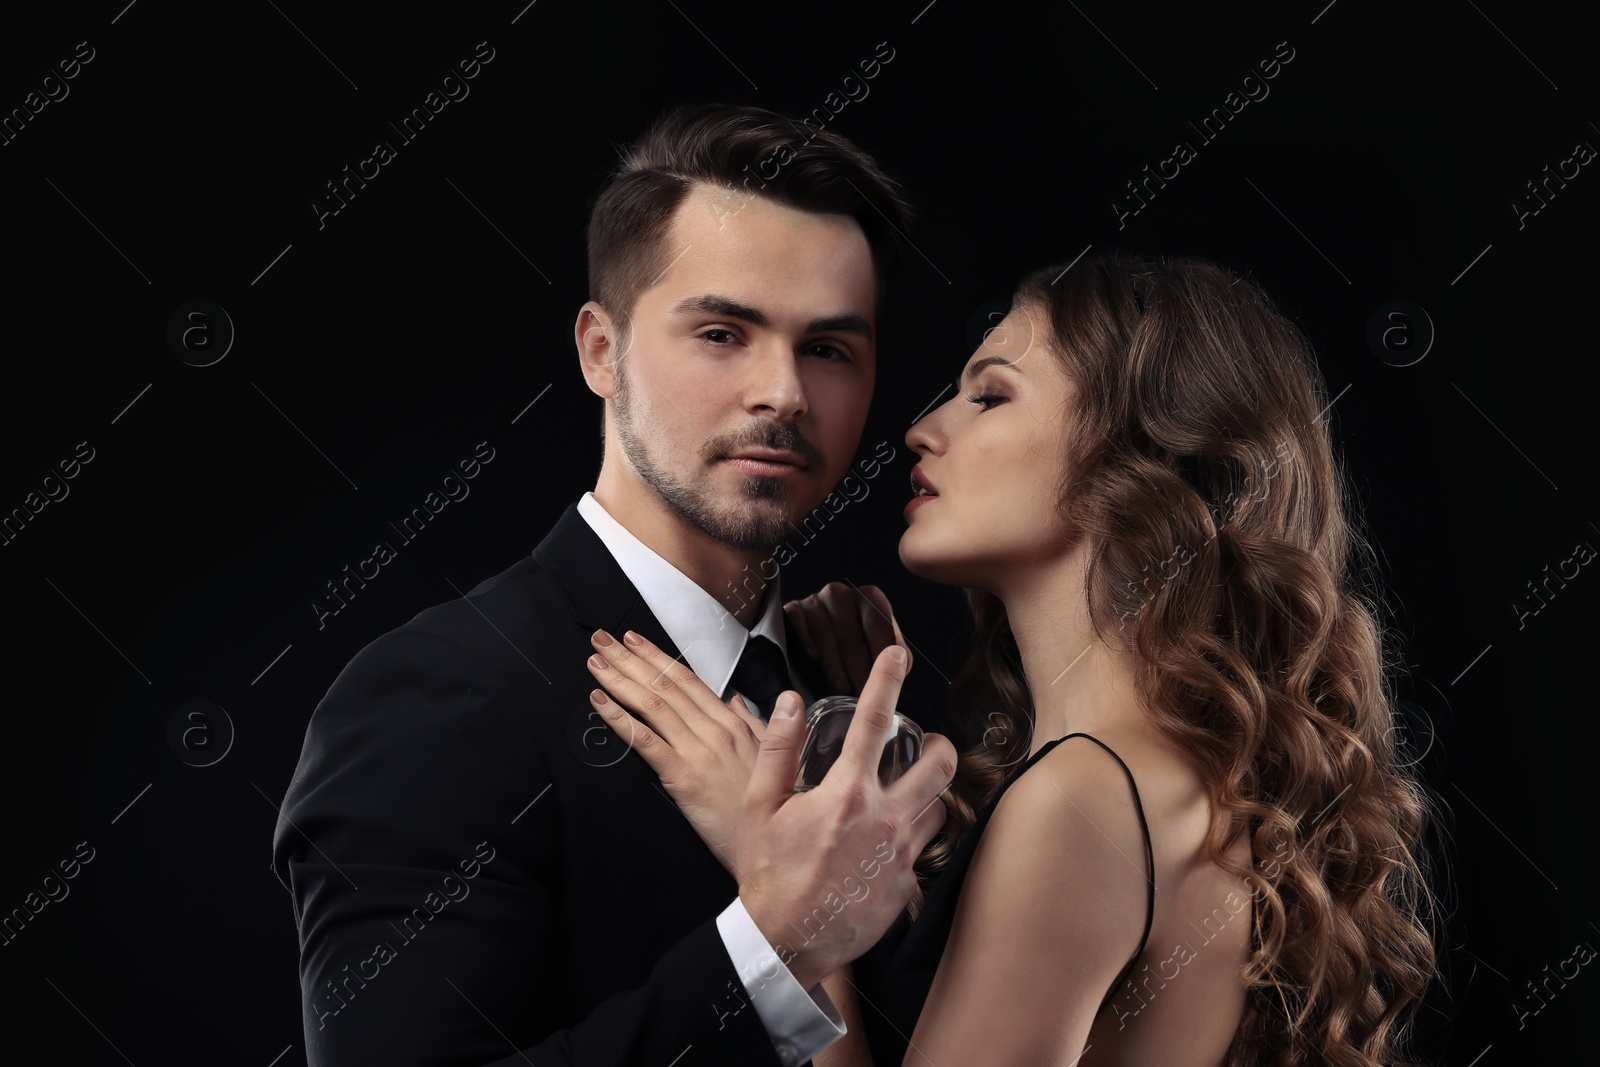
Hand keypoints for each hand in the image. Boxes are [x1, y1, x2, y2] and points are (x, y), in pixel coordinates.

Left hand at [586, 629, 766, 875]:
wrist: (774, 847)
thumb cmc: (773, 809)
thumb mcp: (774, 758)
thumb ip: (753, 726)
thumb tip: (737, 702)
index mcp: (734, 724)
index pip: (688, 680)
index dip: (658, 657)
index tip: (634, 640)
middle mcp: (715, 730)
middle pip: (666, 685)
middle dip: (630, 658)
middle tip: (601, 638)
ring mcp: (699, 752)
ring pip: (653, 705)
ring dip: (619, 679)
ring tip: (596, 662)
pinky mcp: (683, 777)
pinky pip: (645, 741)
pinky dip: (619, 718)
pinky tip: (599, 702)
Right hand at [734, 644, 954, 990]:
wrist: (786, 942)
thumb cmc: (769, 875)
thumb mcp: (761, 807)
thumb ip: (777, 749)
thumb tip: (789, 702)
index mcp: (846, 794)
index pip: (874, 721)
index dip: (887, 680)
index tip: (898, 654)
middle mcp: (883, 820)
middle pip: (939, 765)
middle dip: (940, 744)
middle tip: (926, 743)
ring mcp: (900, 855)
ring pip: (940, 806)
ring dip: (929, 792)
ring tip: (908, 792)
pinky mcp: (907, 885)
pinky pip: (924, 848)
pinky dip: (914, 835)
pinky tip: (889, 840)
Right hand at [784, 581, 909, 696]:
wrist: (817, 638)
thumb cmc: (854, 644)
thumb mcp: (879, 642)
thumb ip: (894, 650)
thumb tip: (901, 663)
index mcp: (870, 597)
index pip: (879, 627)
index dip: (881, 658)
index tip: (884, 683)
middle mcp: (842, 594)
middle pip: (852, 636)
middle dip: (859, 670)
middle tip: (863, 695)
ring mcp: (815, 600)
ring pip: (825, 634)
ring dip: (834, 666)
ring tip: (841, 690)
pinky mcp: (793, 609)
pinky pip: (798, 625)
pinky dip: (806, 642)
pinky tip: (812, 659)